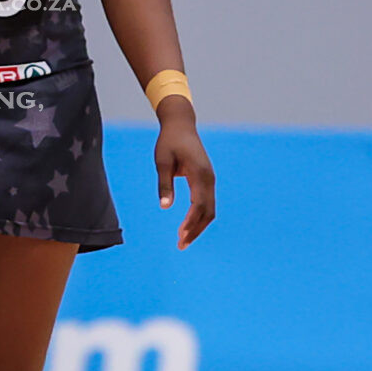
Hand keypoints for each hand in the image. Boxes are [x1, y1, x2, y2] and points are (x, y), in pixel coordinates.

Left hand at [154, 102, 215, 247]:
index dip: (191, 222)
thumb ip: (164, 184)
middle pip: (208, 212)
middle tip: (181, 245)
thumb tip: (165, 207)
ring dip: (198, 226)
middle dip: (196, 230)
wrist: (181, 125)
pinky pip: (207, 203)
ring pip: (210, 210)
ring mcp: (210, 180)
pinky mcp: (206, 180)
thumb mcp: (162, 161)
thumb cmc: (169, 141)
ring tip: (183, 240)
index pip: (199, 205)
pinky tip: (188, 226)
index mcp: (200, 174)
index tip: (181, 235)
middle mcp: (209, 179)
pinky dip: (199, 217)